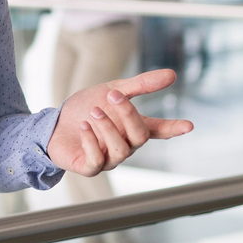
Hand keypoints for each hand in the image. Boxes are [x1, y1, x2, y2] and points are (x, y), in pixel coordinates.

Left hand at [47, 69, 193, 176]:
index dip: (173, 128)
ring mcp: (108, 159)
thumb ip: (140, 85)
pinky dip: (91, 142)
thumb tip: (172, 75)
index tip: (189, 125)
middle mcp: (125, 145)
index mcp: (132, 128)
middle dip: (128, 115)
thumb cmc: (84, 108)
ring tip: (94, 112)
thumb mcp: (111, 90)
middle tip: (113, 96)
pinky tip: (82, 127)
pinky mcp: (89, 167)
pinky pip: (97, 160)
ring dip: (107, 128)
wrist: (52, 123)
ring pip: (120, 149)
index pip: (158, 130)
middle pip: (139, 136)